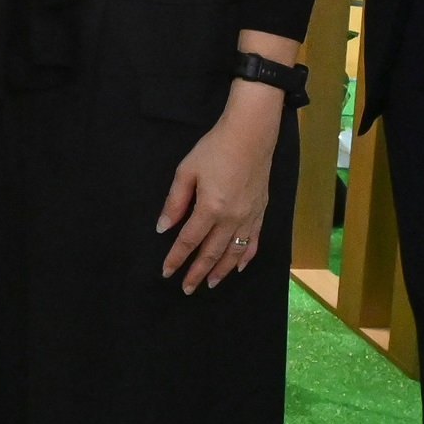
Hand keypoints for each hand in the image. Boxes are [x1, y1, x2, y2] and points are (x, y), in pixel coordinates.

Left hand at [157, 78, 280, 293]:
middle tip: (187, 289)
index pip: (189, 241)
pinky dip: (246, 257)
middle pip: (211, 253)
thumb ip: (174, 202)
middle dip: (197, 272)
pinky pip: (254, 242)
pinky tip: (239, 267)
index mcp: (210, 208)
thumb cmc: (215, 149)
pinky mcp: (261, 212)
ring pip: (234, 252)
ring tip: (211, 284)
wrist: (251, 135)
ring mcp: (249, 217)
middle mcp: (231, 219)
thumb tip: (163, 227)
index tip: (166, 272)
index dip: (176, 258)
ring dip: (221, 270)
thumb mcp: (187, 171)